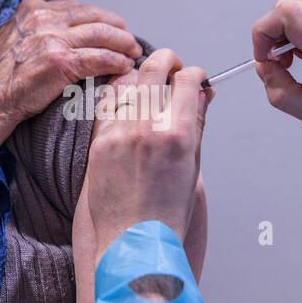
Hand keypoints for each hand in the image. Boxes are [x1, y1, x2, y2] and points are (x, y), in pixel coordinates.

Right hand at [0, 0, 141, 127]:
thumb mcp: (13, 40)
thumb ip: (37, 32)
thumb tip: (64, 35)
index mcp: (32, 10)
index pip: (76, 7)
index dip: (99, 18)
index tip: (111, 27)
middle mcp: (43, 19)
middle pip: (94, 16)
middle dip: (117, 28)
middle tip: (129, 39)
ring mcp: (52, 39)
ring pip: (103, 34)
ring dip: (123, 44)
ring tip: (133, 53)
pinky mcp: (61, 62)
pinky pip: (100, 57)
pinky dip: (117, 62)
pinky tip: (124, 68)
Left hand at [84, 49, 210, 258]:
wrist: (134, 242)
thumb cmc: (168, 212)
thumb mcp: (193, 166)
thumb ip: (196, 124)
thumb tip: (203, 93)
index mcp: (178, 136)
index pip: (186, 80)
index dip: (194, 72)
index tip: (195, 76)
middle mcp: (147, 130)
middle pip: (154, 69)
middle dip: (167, 60)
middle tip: (172, 66)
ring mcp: (119, 135)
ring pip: (129, 83)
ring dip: (142, 77)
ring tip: (149, 86)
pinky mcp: (98, 143)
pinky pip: (109, 106)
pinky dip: (121, 98)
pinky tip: (129, 104)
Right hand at [251, 0, 301, 144]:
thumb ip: (283, 94)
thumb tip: (264, 70)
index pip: (285, 13)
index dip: (263, 33)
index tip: (265, 57)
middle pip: (288, 5)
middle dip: (273, 33)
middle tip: (280, 62)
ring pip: (301, 5)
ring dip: (288, 31)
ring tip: (298, 60)